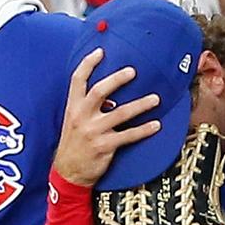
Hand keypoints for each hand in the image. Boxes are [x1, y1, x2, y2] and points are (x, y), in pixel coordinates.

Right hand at [53, 48, 161, 186]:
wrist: (68, 173)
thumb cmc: (74, 143)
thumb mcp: (72, 120)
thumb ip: (85, 105)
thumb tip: (107, 91)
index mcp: (73, 107)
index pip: (77, 80)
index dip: (88, 64)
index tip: (100, 51)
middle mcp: (82, 117)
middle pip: (99, 92)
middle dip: (116, 80)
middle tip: (133, 71)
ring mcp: (93, 132)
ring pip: (120, 114)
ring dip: (140, 105)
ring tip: (155, 99)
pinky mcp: (104, 146)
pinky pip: (128, 136)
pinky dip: (143, 130)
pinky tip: (156, 125)